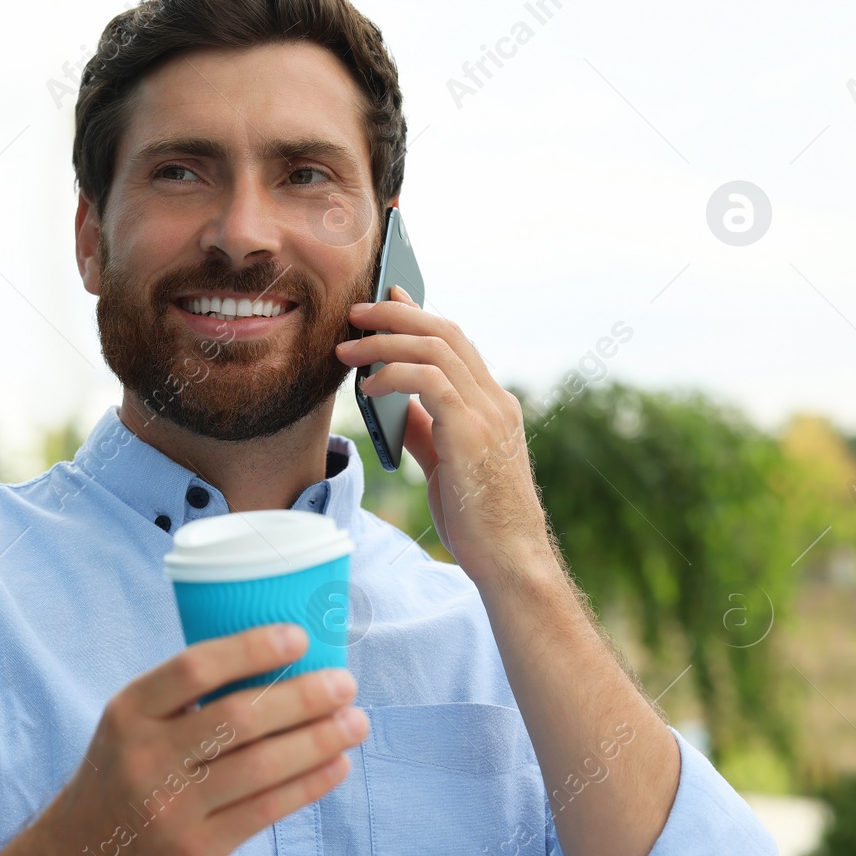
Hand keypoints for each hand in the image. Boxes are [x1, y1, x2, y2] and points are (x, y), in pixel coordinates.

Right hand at [32, 623, 366, 855]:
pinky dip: (308, 784)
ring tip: (355, 723)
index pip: (194, 668)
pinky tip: (335, 765)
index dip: (251, 649)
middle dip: (302, 698)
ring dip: (318, 741)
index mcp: (128, 712)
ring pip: (261, 766)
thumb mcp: (130, 727)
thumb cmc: (122, 777)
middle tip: (344, 683)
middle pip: (239, 718)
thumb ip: (184, 700)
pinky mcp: (195, 850)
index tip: (299, 638)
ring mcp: (171, 807)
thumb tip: (276, 666)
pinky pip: (266, 810)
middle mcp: (146, 757)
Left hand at [335, 284, 554, 585]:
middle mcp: (495, 400)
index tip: (388, 296)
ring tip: (347, 350)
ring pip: (435, 348)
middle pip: (444, 332)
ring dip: (385, 341)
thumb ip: (424, 427)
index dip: (419, 313)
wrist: (508, 559)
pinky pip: (430, 382)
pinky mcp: (472, 432)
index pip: (455, 341)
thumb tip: (393, 402)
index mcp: (492, 403)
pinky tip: (368, 387)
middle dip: (396, 315)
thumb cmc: (477, 517)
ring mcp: (488, 413)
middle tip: (355, 313)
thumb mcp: (444, 463)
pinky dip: (394, 374)